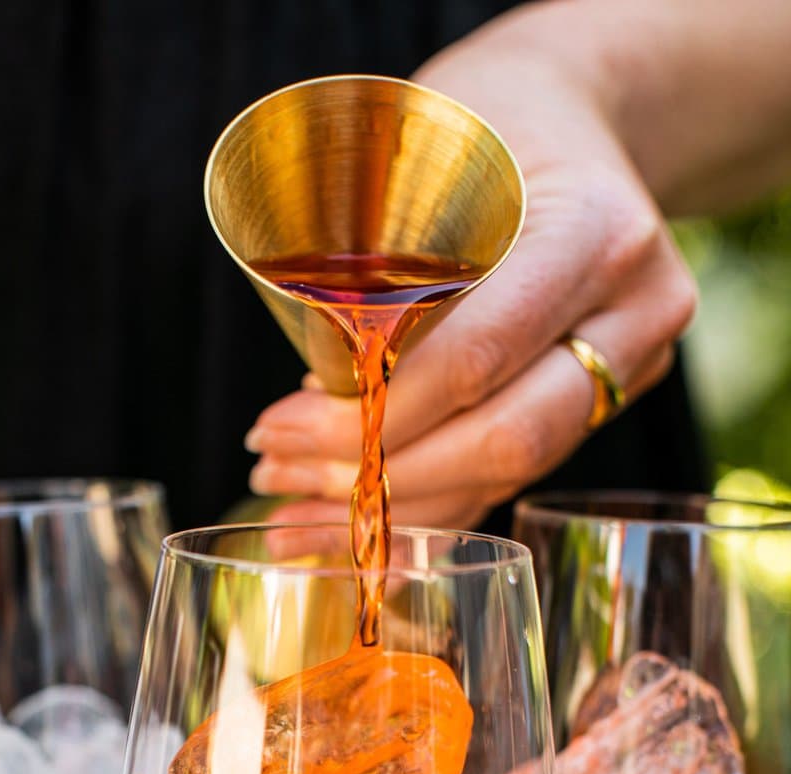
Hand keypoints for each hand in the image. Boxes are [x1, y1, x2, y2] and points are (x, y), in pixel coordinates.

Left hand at [243, 17, 698, 529]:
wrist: (577, 115)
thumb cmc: (485, 122)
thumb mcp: (429, 148)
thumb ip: (384, 252)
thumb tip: (314, 383)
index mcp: (596, 232)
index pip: (477, 355)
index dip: (373, 410)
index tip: (278, 425)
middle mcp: (635, 308)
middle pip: (506, 438)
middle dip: (379, 472)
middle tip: (277, 471)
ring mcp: (634, 363)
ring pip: (510, 471)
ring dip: (394, 503)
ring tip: (295, 502)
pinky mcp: (607, 402)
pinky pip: (512, 477)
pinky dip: (429, 505)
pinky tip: (356, 519)